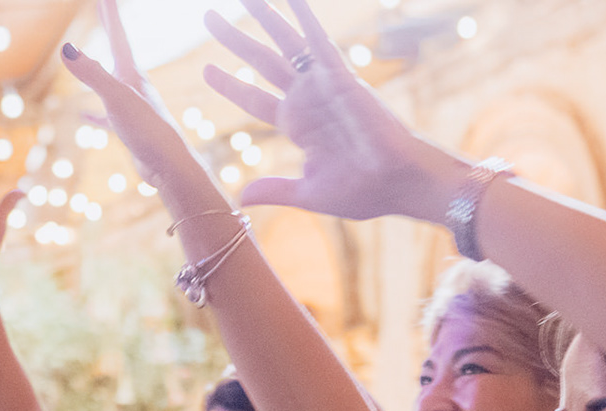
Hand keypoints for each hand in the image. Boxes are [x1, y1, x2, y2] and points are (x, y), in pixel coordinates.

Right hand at [59, 0, 213, 196]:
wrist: (169, 166)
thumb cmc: (148, 130)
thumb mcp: (116, 98)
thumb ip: (92, 74)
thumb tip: (66, 50)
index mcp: (132, 74)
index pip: (118, 36)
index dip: (109, 14)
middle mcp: (134, 87)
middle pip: (117, 52)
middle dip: (109, 30)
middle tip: (103, 10)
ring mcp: (131, 108)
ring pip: (111, 83)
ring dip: (99, 70)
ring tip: (87, 63)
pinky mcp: (129, 130)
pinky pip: (106, 117)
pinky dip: (94, 114)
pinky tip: (83, 117)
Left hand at [202, 0, 462, 221]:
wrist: (398, 183)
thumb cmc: (364, 192)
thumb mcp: (309, 193)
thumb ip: (275, 191)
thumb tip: (240, 198)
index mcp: (298, 126)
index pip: (255, 100)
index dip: (231, 84)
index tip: (207, 70)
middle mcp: (307, 100)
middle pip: (262, 64)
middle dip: (235, 41)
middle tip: (209, 18)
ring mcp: (322, 86)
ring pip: (285, 45)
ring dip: (264, 18)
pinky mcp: (341, 78)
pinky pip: (319, 41)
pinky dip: (304, 17)